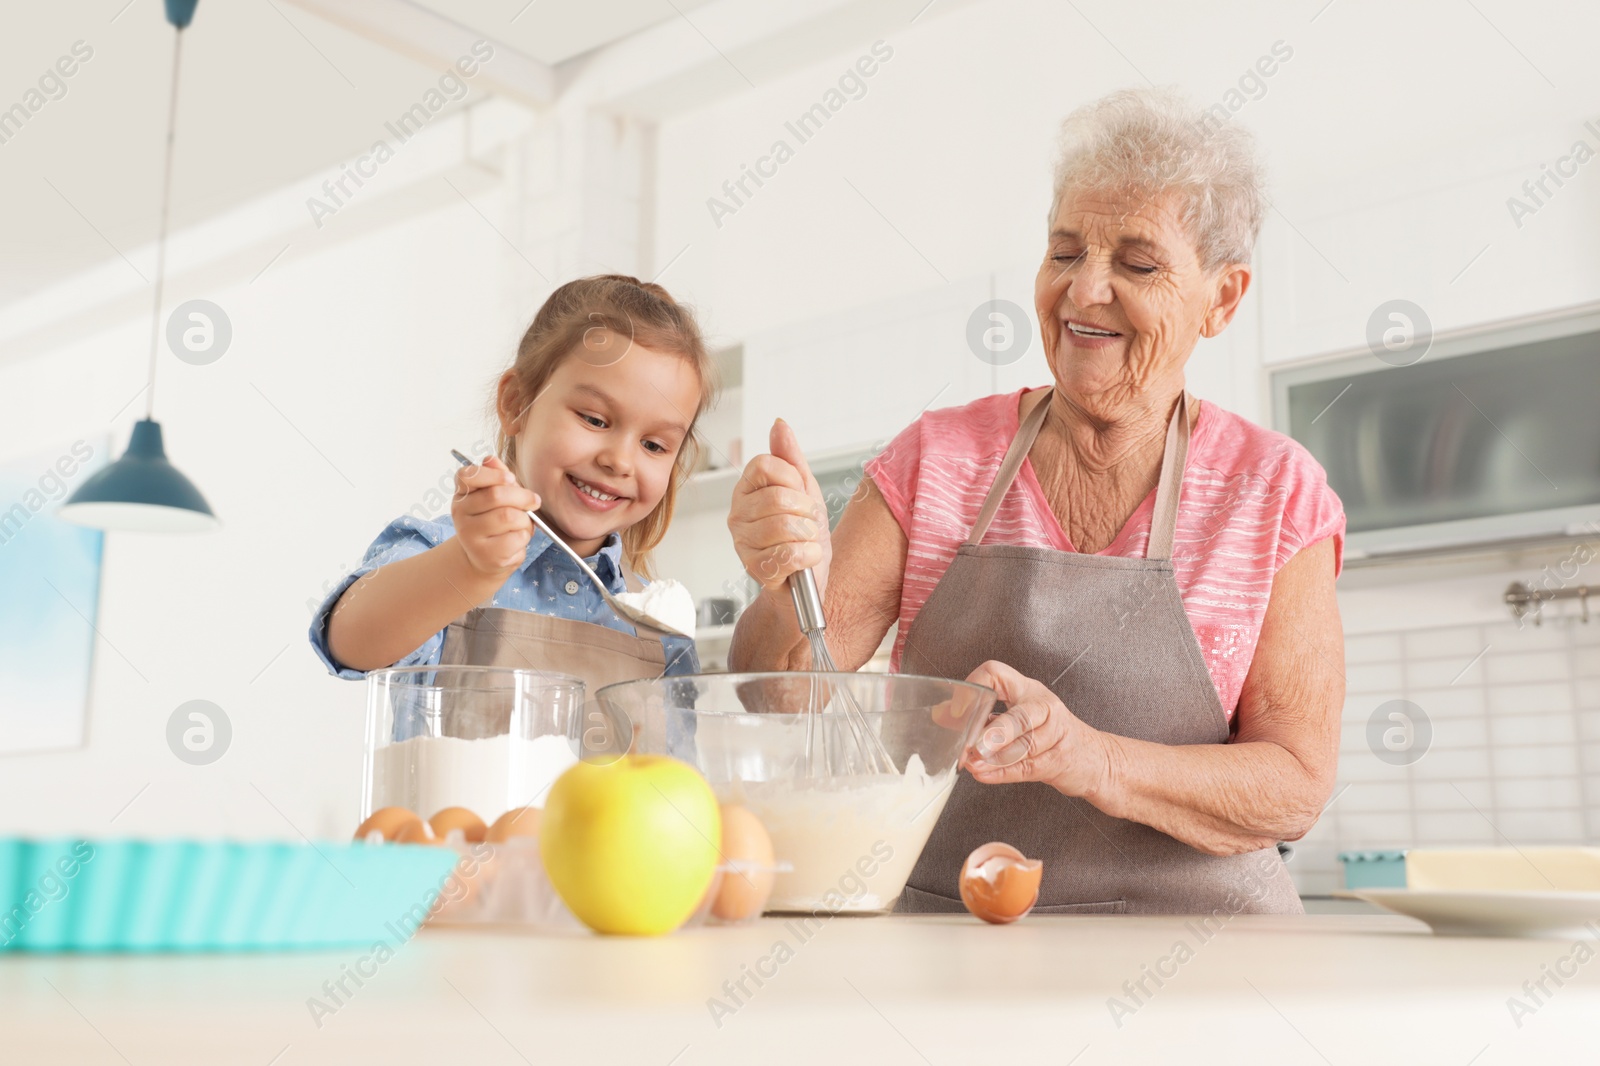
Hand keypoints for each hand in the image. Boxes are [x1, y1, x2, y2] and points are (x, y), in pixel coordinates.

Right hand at [451, 455, 541, 578]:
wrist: (485, 557)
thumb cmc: (495, 520)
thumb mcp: (495, 495)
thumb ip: (497, 476)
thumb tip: (491, 459)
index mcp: (461, 493)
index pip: (467, 475)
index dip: (493, 475)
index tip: (511, 478)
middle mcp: (460, 513)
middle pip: (496, 495)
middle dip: (523, 496)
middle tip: (534, 501)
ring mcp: (470, 536)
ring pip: (509, 517)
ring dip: (525, 519)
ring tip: (523, 523)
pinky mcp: (486, 555)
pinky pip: (516, 538)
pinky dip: (525, 536)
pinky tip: (518, 539)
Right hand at [728, 419, 828, 596]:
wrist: (809, 579)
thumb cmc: (804, 535)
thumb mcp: (805, 489)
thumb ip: (791, 458)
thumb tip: (779, 425)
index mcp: (747, 490)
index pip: (766, 465)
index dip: (792, 479)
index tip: (799, 494)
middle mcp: (738, 514)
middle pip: (778, 497)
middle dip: (805, 511)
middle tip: (806, 523)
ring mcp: (742, 543)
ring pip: (785, 526)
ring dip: (809, 535)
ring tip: (805, 542)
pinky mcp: (754, 569)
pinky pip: (789, 554)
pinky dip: (808, 556)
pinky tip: (805, 559)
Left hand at [962, 660, 1111, 799]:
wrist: (1093, 757)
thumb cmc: (1048, 733)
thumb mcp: (1017, 715)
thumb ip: (983, 716)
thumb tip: (942, 714)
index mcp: (1027, 689)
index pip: (998, 673)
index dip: (974, 688)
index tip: (956, 710)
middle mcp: (1044, 707)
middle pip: (1022, 715)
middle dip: (998, 731)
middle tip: (975, 743)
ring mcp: (1056, 734)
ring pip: (1027, 745)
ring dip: (997, 757)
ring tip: (974, 763)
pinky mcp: (1059, 761)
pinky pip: (1028, 768)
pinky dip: (1003, 773)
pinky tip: (985, 774)